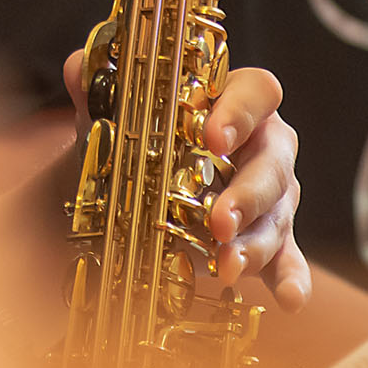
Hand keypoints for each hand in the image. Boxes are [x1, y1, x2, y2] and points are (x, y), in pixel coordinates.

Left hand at [63, 50, 309, 309]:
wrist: (132, 187)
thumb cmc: (137, 137)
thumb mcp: (115, 112)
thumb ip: (99, 87)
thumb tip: (75, 68)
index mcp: (235, 100)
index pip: (257, 92)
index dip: (240, 112)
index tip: (213, 138)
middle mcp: (264, 144)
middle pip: (273, 162)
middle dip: (247, 194)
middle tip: (217, 222)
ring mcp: (273, 195)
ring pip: (277, 214)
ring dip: (255, 243)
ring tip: (226, 267)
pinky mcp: (272, 238)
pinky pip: (290, 259)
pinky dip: (291, 278)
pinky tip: (288, 299)